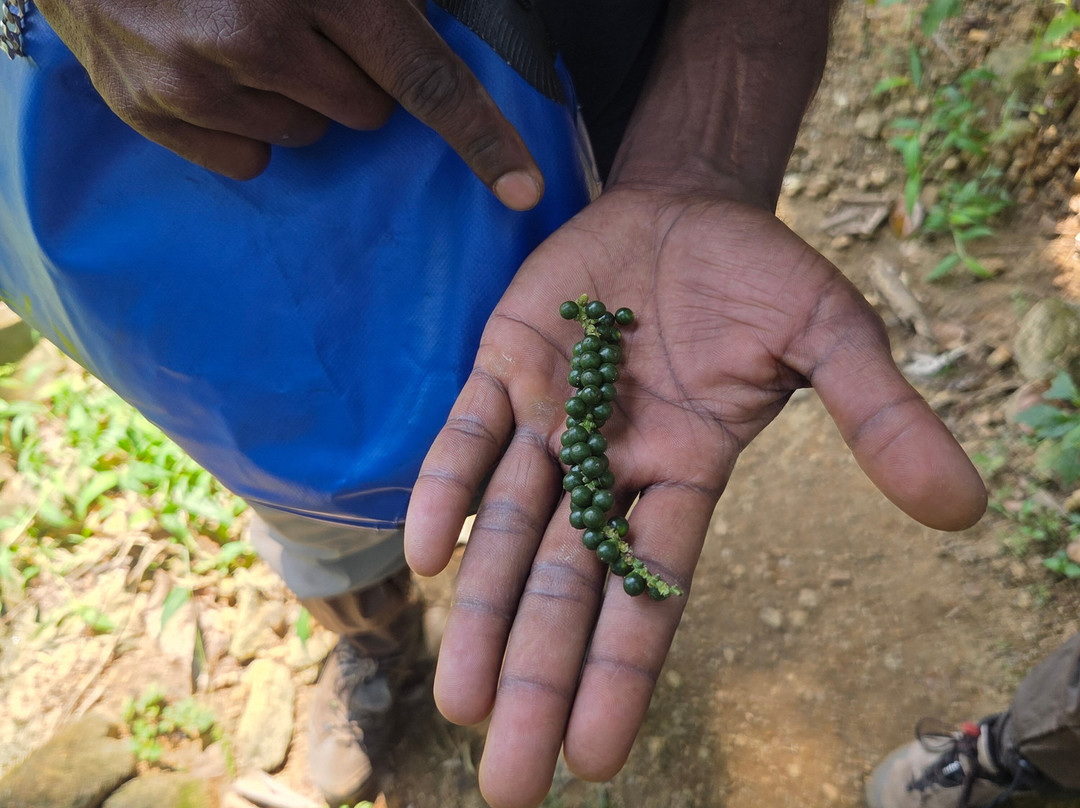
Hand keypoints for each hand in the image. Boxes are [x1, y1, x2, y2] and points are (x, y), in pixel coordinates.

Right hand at [35, 0, 542, 206]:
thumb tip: (429, 36)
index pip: (426, 80)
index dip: (483, 138)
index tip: (522, 189)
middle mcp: (259, 35)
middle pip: (368, 114)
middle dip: (356, 77)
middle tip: (310, 29)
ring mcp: (199, 78)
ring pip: (310, 136)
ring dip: (298, 98)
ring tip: (250, 41)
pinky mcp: (155, 111)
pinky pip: (252, 157)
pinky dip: (247, 124)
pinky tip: (216, 74)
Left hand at [404, 187, 985, 807]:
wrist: (687, 209)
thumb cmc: (759, 279)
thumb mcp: (832, 336)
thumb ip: (881, 418)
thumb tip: (963, 511)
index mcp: (686, 472)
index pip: (650, 590)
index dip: (622, 670)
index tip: (593, 759)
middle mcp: (611, 464)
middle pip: (568, 585)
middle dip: (538, 676)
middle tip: (505, 782)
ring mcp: (551, 419)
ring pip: (507, 528)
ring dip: (482, 610)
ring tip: (460, 700)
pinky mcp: (505, 366)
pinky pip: (467, 438)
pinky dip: (445, 489)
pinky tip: (424, 557)